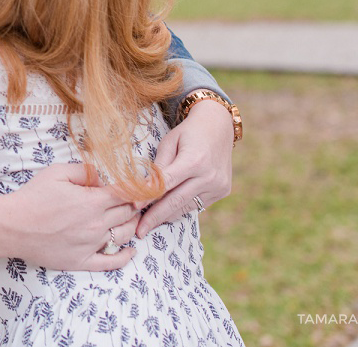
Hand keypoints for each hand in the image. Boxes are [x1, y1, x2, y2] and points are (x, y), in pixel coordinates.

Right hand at [0, 163, 139, 270]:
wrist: (13, 226)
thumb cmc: (32, 197)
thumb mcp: (56, 172)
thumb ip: (84, 171)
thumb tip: (103, 177)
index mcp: (92, 201)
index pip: (127, 194)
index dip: (139, 188)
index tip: (144, 185)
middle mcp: (96, 224)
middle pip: (128, 213)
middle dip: (134, 204)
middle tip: (132, 199)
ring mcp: (91, 245)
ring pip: (124, 235)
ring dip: (132, 225)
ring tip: (129, 218)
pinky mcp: (82, 261)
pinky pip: (111, 262)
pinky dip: (125, 257)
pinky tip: (130, 251)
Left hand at [136, 100, 233, 237]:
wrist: (218, 126)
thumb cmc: (188, 132)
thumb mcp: (169, 142)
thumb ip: (159, 166)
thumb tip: (145, 189)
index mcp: (194, 160)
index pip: (167, 183)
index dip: (149, 197)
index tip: (134, 207)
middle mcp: (209, 176)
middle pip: (176, 201)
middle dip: (156, 217)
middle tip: (139, 231)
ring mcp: (218, 186)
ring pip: (186, 207)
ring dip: (167, 215)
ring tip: (148, 222)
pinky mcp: (223, 191)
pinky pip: (197, 205)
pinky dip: (181, 208)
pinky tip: (167, 212)